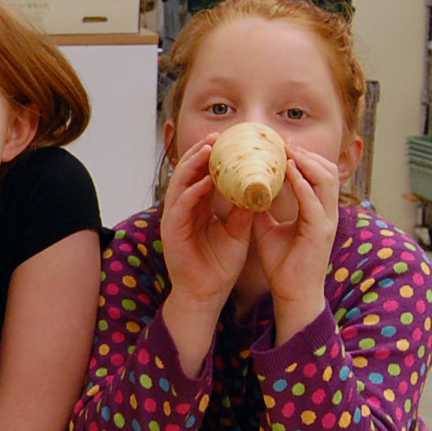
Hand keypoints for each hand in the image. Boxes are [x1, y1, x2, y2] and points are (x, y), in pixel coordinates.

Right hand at [159, 135, 253, 311]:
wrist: (206, 294)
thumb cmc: (219, 266)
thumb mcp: (237, 232)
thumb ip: (243, 210)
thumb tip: (260, 188)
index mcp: (198, 207)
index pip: (203, 175)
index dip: (214, 158)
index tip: (231, 141)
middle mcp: (183, 209)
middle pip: (188, 173)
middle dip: (201, 152)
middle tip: (219, 136)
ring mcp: (174, 219)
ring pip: (180, 183)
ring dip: (193, 164)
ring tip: (210, 149)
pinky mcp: (171, 231)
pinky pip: (180, 205)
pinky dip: (192, 191)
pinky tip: (206, 181)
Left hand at [250, 145, 339, 331]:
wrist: (293, 294)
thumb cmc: (283, 264)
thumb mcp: (268, 230)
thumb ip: (263, 209)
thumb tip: (246, 191)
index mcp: (317, 210)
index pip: (317, 174)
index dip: (302, 157)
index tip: (281, 144)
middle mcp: (326, 212)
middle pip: (327, 170)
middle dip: (306, 153)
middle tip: (283, 141)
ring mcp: (326, 221)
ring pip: (325, 179)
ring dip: (305, 161)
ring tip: (285, 149)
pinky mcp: (320, 232)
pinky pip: (313, 200)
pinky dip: (301, 183)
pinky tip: (287, 171)